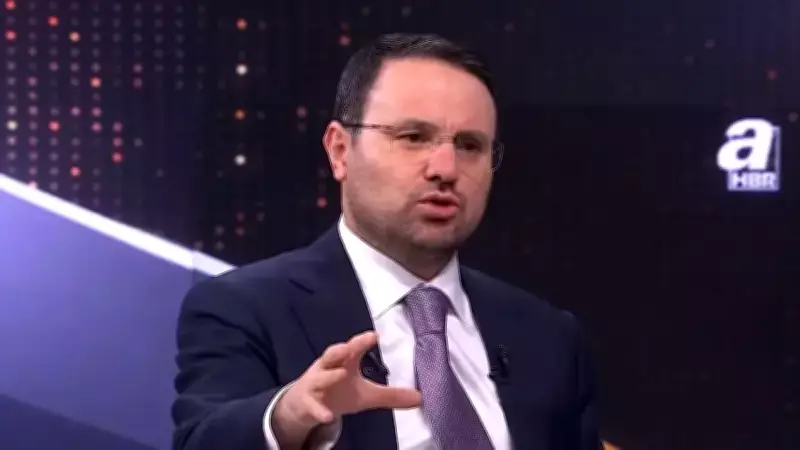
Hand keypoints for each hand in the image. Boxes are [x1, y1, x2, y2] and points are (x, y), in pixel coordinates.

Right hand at [272, 331, 421, 446]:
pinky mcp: (307, 402)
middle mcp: (327, 369)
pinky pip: (312, 405)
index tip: (374, 336)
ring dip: (328, 376)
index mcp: (343, 363)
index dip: (362, 341)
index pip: (352, 348)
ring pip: (319, 377)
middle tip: (348, 347)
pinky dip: (319, 410)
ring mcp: (315, 385)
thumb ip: (391, 395)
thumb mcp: (366, 395)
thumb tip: (420, 398)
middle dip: (338, 350)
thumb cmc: (338, 392)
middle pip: (331, 355)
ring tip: (340, 373)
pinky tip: (327, 416)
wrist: (305, 406)